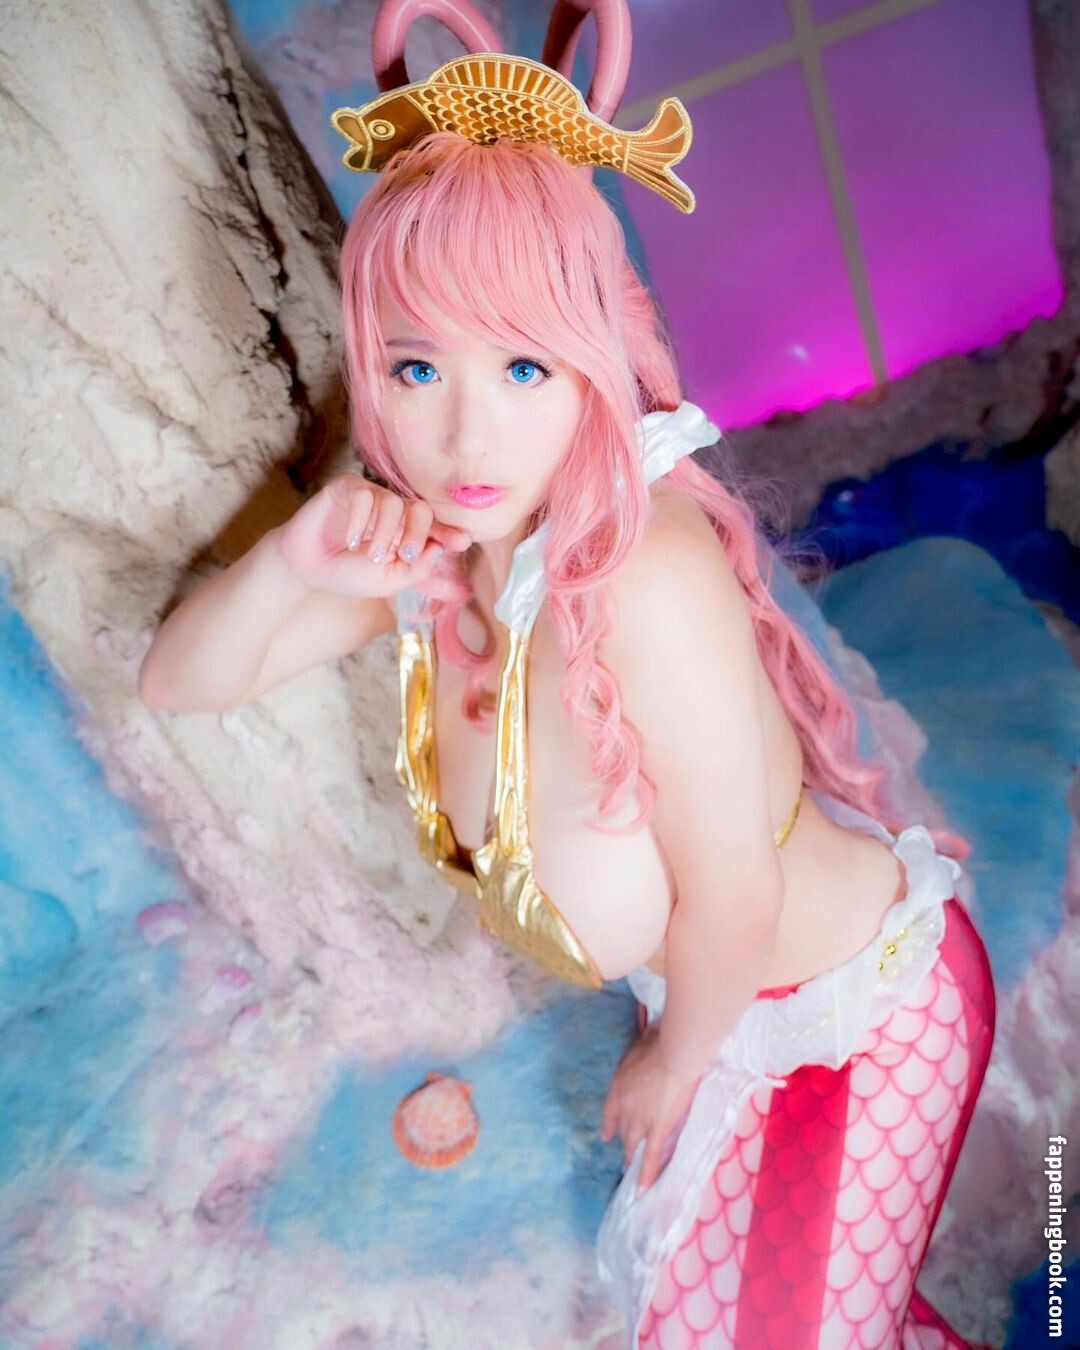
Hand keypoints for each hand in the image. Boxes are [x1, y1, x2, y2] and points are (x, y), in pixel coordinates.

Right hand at [276, 473, 471, 599]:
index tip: (462, 542)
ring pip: (392, 502)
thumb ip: (416, 570)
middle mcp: (393, 511)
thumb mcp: (388, 581)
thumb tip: (440, 551)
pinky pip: (363, 495)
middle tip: (405, 556)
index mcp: (407, 532)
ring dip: (385, 533)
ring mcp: (371, 497)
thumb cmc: (349, 574)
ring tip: (371, 556)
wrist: (308, 568)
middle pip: (420, 509)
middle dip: (418, 533)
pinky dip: (360, 521)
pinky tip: (350, 542)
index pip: (434, 527)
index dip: (448, 533)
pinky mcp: (347, 488)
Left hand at [601, 1027, 702, 1193]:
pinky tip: (642, 1190)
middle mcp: (625, 1106)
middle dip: (623, 1142)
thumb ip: (641, 1051)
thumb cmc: (660, 1044)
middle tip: (624, 1157)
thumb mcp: (641, 1044)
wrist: (674, 1055)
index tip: (606, 1136)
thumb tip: (646, 1040)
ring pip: (632, 1144)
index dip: (609, 1125)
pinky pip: (650, 1156)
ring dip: (631, 1159)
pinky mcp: (657, 1129)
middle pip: (622, 1130)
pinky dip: (646, 1174)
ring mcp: (640, 1120)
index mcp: (619, 1086)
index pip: (610, 1111)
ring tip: (630, 1174)